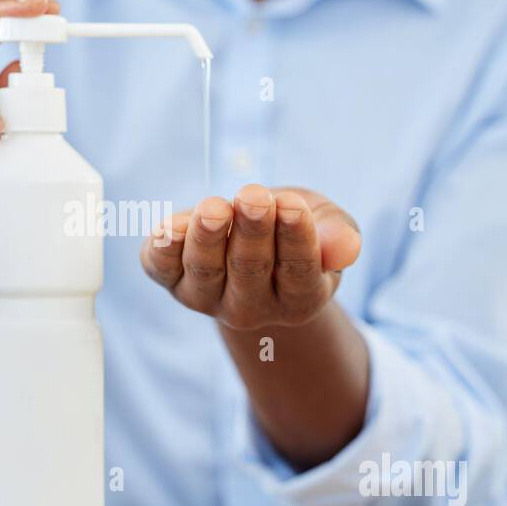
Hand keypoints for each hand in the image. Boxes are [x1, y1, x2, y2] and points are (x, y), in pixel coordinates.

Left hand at [140, 184, 360, 329]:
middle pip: (250, 271)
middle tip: (253, 196)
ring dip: (208, 237)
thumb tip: (344, 245)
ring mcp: (206, 297)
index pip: (299, 273)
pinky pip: (162, 267)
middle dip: (252, 231)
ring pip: (205, 271)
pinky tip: (168, 228)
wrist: (253, 239)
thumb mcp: (326, 224)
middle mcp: (250, 308)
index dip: (295, 238)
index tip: (291, 206)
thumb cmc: (293, 228)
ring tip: (215, 207)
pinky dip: (163, 248)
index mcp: (298, 300)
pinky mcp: (171, 278)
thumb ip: (338, 234)